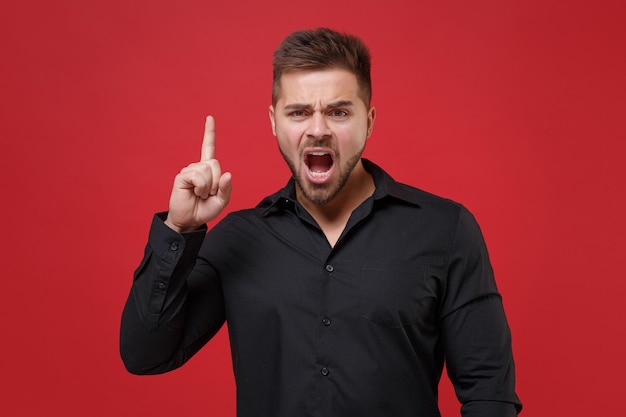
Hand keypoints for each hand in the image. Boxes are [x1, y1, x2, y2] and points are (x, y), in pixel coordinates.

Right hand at [164, 116, 231, 232]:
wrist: (190, 220)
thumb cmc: (205, 209)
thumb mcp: (221, 201)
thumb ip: (226, 188)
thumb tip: (227, 174)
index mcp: (208, 170)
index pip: (208, 147)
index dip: (209, 133)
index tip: (209, 118)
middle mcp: (198, 167)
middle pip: (215, 163)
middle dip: (216, 181)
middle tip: (208, 193)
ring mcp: (189, 171)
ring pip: (207, 170)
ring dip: (208, 186)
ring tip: (200, 194)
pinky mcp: (182, 176)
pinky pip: (198, 176)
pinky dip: (201, 187)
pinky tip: (195, 192)